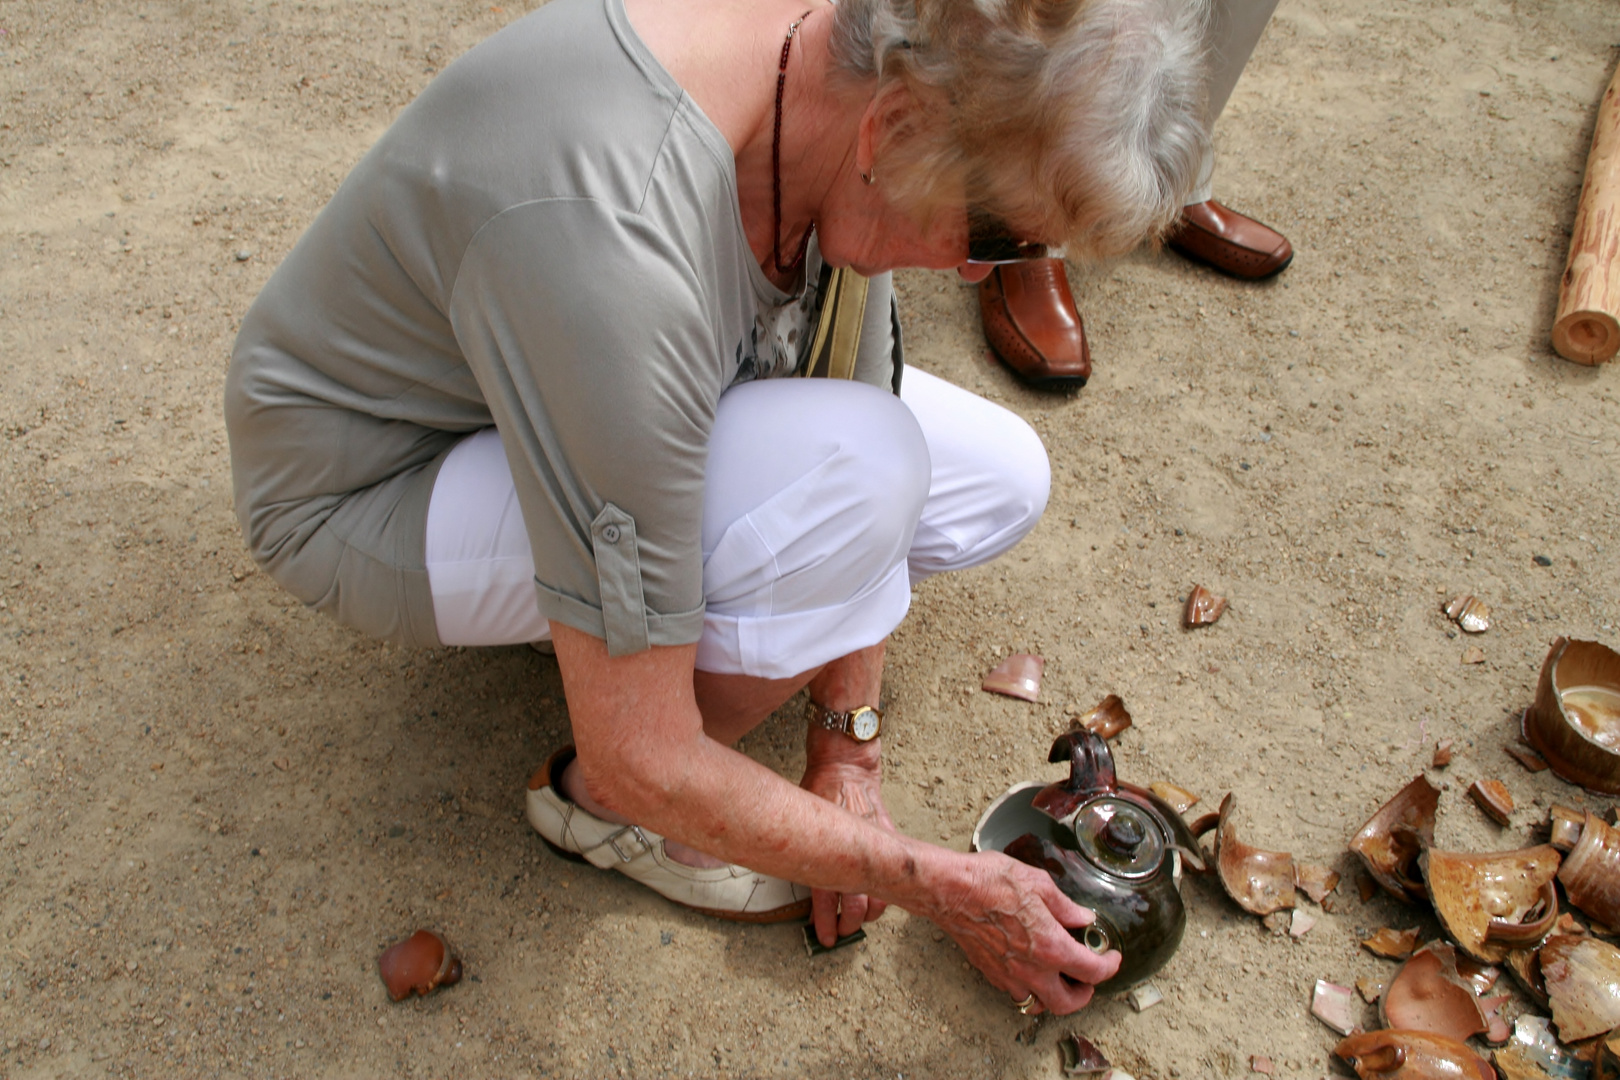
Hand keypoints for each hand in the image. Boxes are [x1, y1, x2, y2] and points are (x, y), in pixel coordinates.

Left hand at [800, 727, 892, 945]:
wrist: (846, 767)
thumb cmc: (818, 787)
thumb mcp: (799, 817)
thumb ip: (798, 846)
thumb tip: (780, 865)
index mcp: (827, 852)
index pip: (826, 899)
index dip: (826, 923)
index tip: (826, 938)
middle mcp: (852, 854)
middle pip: (857, 906)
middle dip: (850, 924)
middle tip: (843, 932)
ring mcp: (873, 848)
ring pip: (880, 895)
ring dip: (871, 912)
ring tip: (861, 919)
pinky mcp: (888, 839)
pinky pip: (889, 872)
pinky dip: (885, 888)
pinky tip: (878, 895)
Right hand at [928, 851, 1119, 1016]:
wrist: (949, 890)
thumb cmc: (990, 882)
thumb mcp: (1039, 883)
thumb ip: (1066, 907)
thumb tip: (1083, 919)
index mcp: (1051, 947)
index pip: (1092, 972)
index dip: (1109, 966)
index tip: (1111, 957)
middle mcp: (1031, 970)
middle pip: (1067, 1004)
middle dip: (1083, 994)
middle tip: (1087, 978)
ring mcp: (1008, 975)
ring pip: (1038, 1004)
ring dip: (1053, 995)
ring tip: (1057, 976)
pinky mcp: (989, 972)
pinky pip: (1015, 992)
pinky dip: (1027, 986)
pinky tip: (1028, 966)